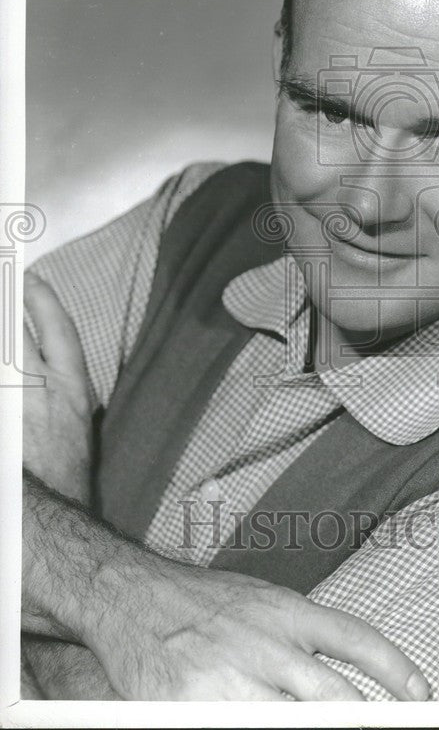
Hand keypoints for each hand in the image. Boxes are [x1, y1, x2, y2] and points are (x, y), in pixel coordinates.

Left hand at [23, 273, 93, 502]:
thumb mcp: (78, 422)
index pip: (59, 328)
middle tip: (4, 282)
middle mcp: (40, 387)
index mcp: (71, 388)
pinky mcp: (5, 419)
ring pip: (5, 353)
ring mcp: (12, 402)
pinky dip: (3, 377)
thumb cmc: (66, 474)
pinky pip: (3, 384)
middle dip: (7, 303)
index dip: (42, 298)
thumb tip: (47, 367)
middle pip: (15, 332)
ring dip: (5, 341)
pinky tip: (3, 379)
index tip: (30, 277)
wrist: (48, 514)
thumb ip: (63, 391)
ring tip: (4, 338)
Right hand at [90, 552, 429, 700]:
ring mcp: (230, 678)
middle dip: (364, 719)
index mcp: (286, 611)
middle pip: (334, 695)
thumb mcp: (262, 601)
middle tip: (386, 728)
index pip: (356, 638)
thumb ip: (301, 635)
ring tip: (333, 729)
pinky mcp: (193, 706)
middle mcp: (265, 643)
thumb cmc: (202, 602)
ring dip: (318, 728)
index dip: (395, 669)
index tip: (421, 694)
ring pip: (295, 721)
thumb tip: (343, 673)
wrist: (133, 595)